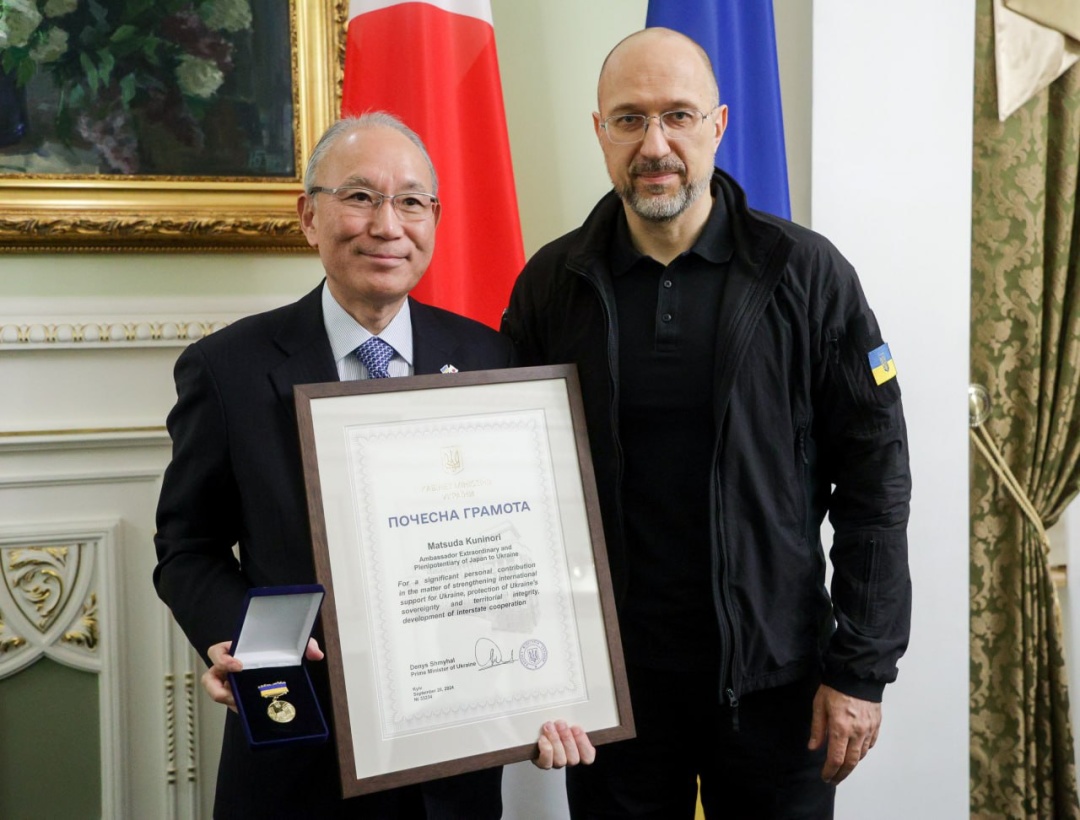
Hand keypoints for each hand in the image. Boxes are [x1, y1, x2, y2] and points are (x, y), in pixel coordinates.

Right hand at [201, 637, 323, 712]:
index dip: (222, 659)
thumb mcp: (292, 645)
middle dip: (216, 688)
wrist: (282, 667)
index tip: (238, 665)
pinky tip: (249, 711)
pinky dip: (238, 709)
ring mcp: (232, 685)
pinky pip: (233, 705)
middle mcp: (230, 668)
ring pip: (217, 695)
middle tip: (233, 694)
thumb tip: (316, 654)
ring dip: (226, 701)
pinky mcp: (238, 698)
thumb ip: (305, 645)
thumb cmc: (280, 651)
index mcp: (237, 651)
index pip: (216, 651)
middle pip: (209, 678)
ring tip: (240, 706)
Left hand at [532, 720, 595, 769]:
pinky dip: (545, 749)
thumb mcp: (566, 721)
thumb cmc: (555, 726)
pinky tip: (543, 738)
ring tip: (550, 727)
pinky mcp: (542, 763)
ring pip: (560, 760)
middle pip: (573, 758)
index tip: (576, 727)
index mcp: (579, 751)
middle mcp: (568, 760)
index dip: (583, 743)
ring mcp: (555, 763)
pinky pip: (546, 762)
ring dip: (555, 741)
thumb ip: (573, 720)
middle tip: (561, 724)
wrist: (535, 733)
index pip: (588, 756)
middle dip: (567, 739)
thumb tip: (577, 709)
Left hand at [807, 684, 880, 783]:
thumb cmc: (835, 687)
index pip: (836, 759)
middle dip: (841, 774)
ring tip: (842, 767)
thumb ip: (818, 729)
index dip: (830, 771)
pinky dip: (863, 751)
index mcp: (841, 728)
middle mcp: (857, 732)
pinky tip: (856, 751)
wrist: (857, 673)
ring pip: (862, 755)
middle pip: (851, 762)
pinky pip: (871, 744)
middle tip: (834, 779)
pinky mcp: (876, 724)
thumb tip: (813, 748)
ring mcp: (869, 729)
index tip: (825, 777)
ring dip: (852, 764)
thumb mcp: (819, 705)